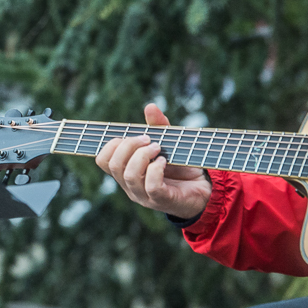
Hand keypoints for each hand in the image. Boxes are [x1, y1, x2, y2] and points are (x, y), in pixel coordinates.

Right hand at [94, 104, 211, 220]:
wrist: (204, 188)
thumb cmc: (181, 166)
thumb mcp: (167, 143)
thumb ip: (158, 126)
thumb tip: (150, 106)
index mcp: (126, 173)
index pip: (102, 161)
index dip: (111, 144)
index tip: (131, 136)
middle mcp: (131, 186)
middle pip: (114, 165)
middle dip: (128, 145)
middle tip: (148, 139)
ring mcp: (145, 196)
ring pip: (130, 175)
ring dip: (143, 155)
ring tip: (158, 148)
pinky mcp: (162, 200)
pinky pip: (151, 185)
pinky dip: (156, 169)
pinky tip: (164, 161)